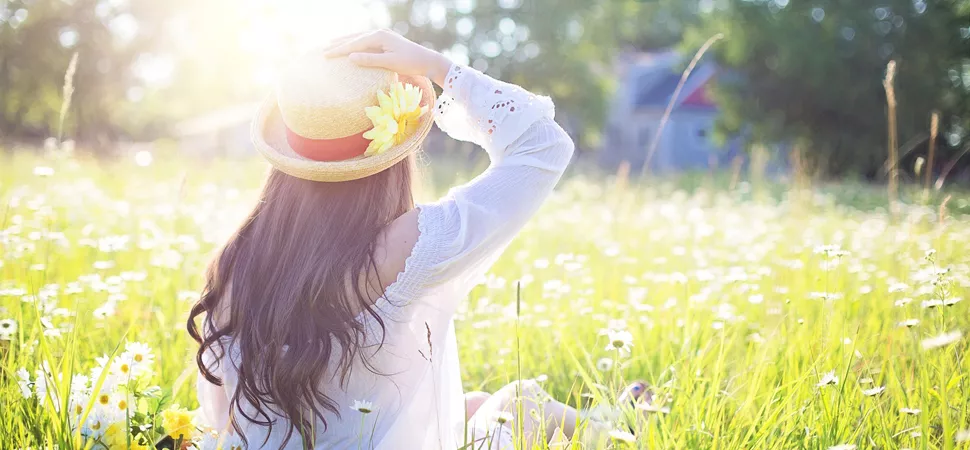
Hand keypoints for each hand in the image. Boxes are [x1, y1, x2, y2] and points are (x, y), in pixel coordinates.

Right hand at [324, 30, 451, 86]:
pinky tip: (350, 47)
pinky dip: (355, 44)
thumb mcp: (390, 63)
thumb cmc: (410, 63)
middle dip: (338, 44)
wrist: (427, 60)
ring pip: (359, 38)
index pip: (354, 43)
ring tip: (331, 46)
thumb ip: (370, 60)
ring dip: (345, 42)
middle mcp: (379, 33)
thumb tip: (350, 56)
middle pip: (354, 38)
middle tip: (323, 51)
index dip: (339, 50)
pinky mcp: (385, 41)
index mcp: (379, 36)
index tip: (326, 55)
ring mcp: (382, 36)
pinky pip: (365, 42)